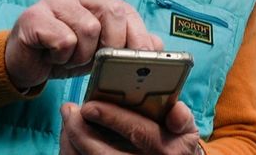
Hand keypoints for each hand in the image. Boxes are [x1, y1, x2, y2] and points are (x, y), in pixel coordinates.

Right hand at [5, 0, 163, 89]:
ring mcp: (53, 0)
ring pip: (89, 28)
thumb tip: (157, 45)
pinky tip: (52, 56)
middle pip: (112, 12)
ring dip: (82, 55)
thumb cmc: (66, 55)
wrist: (24, 64)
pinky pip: (63, 39)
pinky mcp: (33, 16)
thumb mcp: (101, 52)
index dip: (137, 37)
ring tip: (70, 58)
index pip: (127, 11)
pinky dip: (62, 56)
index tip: (142, 60)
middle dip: (112, 44)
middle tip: (97, 61)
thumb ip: (128, 45)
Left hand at [59, 100, 200, 153]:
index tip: (90, 105)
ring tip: (68, 120)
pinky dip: (72, 152)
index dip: (113, 118)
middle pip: (102, 154)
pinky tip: (71, 138)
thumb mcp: (186, 132)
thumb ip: (181, 117)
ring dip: (71, 142)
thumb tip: (175, 110)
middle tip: (69, 110)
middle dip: (80, 131)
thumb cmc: (175, 148)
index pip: (138, 132)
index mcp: (168, 150)